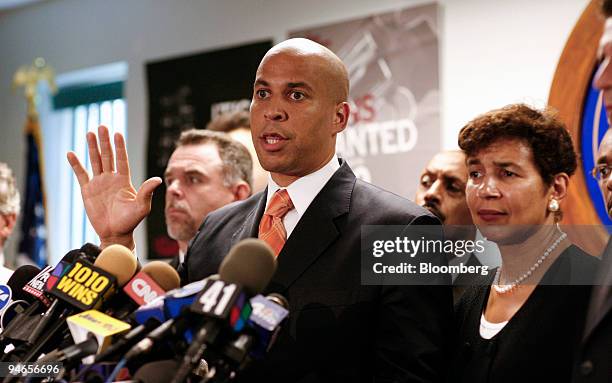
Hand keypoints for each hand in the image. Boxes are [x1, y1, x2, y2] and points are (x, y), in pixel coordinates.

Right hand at [67, 125, 161, 249]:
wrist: (115, 233)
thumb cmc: (131, 221)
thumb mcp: (142, 206)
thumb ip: (147, 192)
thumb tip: (157, 179)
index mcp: (124, 180)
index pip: (121, 159)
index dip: (119, 147)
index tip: (117, 133)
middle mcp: (111, 178)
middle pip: (108, 156)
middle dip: (105, 141)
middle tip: (101, 126)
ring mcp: (99, 183)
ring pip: (95, 161)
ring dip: (92, 147)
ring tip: (89, 132)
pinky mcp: (87, 190)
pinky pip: (81, 174)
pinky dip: (76, 164)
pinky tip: (71, 153)